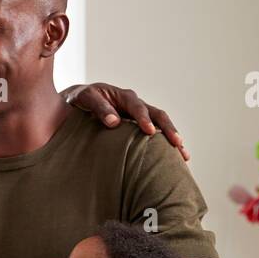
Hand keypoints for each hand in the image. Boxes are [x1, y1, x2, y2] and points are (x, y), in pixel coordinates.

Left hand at [62, 82, 188, 161]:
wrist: (75, 103)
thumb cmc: (78, 100)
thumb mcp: (85, 98)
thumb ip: (98, 107)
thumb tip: (113, 122)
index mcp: (123, 97)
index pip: (138, 107)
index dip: (144, 119)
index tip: (149, 131)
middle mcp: (134, 105)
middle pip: (157, 114)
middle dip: (168, 129)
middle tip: (177, 144)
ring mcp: (137, 117)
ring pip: (160, 125)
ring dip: (172, 139)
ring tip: (184, 156)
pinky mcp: (136, 128)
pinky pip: (153, 135)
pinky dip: (164, 145)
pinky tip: (172, 160)